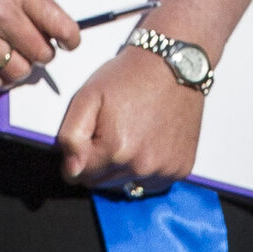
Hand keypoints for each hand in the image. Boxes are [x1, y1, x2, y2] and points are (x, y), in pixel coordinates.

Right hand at [0, 0, 82, 96]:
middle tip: (36, 43)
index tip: (69, 40)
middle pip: (42, 53)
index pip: (62, 27)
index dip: (70, 38)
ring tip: (15, 54)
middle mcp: (0, 15)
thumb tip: (42, 21)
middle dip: (43, 51)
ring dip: (21, 65)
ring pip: (18, 71)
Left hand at [57, 48, 204, 193]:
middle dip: (98, 163)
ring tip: (130, 135)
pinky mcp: (181, 169)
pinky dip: (145, 170)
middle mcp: (142, 167)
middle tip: (109, 131)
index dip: (77, 157)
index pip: (79, 176)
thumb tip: (71, 170)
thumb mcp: (87, 97)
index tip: (87, 138)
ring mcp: (165, 170)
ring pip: (126, 185)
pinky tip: (147, 143)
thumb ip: (71, 137)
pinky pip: (152, 183)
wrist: (173, 67)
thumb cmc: (128, 79)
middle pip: (102, 183)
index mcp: (116, 150)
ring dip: (122, 169)